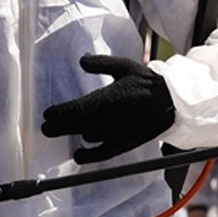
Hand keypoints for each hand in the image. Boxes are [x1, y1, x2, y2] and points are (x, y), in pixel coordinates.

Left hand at [42, 54, 175, 162]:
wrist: (172, 100)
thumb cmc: (146, 81)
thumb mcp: (124, 66)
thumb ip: (100, 63)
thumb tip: (82, 60)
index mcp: (109, 98)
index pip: (76, 109)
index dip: (59, 113)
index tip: (46, 114)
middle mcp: (110, 118)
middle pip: (76, 126)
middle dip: (58, 127)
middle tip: (45, 127)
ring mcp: (118, 133)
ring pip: (88, 137)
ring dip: (76, 134)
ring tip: (66, 130)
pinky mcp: (125, 143)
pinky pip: (103, 153)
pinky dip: (89, 156)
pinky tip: (79, 155)